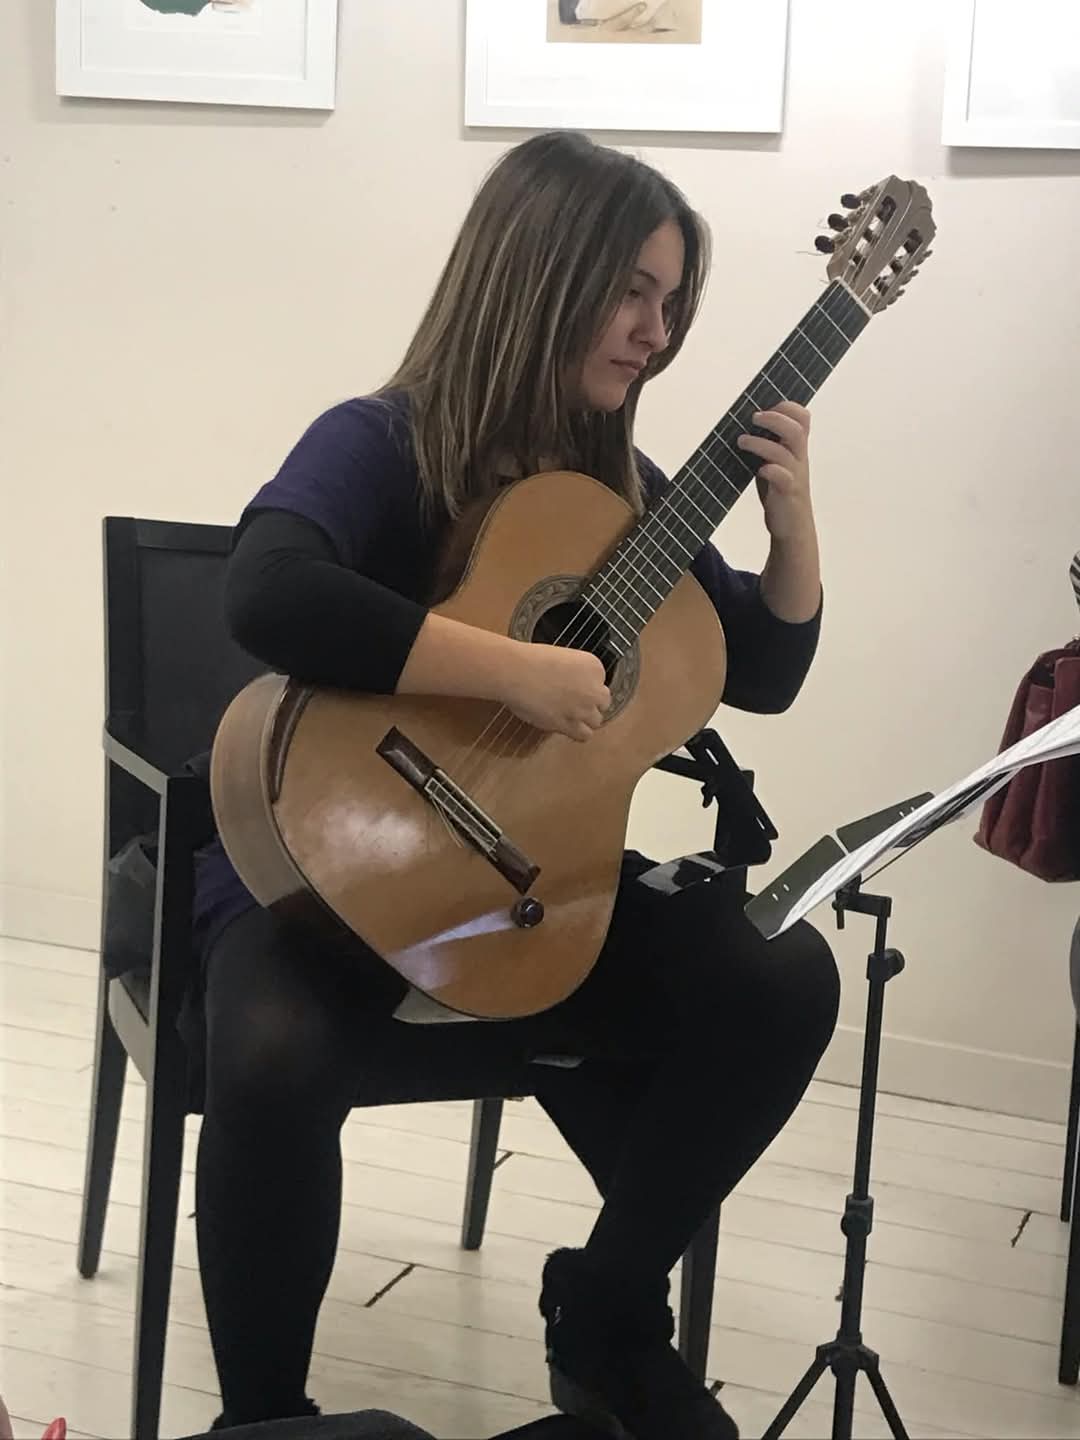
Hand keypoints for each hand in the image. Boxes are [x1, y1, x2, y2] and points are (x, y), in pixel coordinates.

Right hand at [501, 643, 610, 741]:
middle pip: (603, 703)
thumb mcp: (563, 658)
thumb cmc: (531, 661)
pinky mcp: (570, 724)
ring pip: (596, 721)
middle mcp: (593, 689)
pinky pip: (585, 735)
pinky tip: (567, 727)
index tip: (574, 688)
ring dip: (585, 720)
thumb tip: (571, 686)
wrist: (516, 671)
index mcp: (594, 667)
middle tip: (573, 703)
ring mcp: (583, 709)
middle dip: (590, 704)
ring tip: (569, 716)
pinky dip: (578, 733)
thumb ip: (574, 673)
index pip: (600, 683)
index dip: (587, 687)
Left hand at [737, 401, 812, 543]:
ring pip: (785, 452)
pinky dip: (771, 470)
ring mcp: (795, 476)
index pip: (803, 419)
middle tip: (754, 417)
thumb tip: (742, 424)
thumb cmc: (780, 492)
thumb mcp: (775, 462)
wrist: (792, 527)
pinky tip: (759, 470)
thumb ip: (767, 444)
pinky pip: (784, 478)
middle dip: (774, 419)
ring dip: (761, 443)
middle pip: (796, 430)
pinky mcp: (787, 494)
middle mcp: (799, 459)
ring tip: (741, 441)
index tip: (766, 407)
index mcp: (797, 449)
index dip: (788, 407)